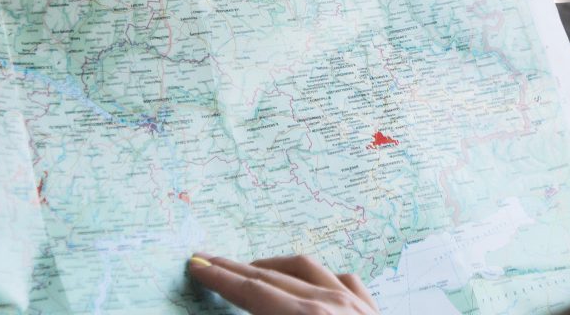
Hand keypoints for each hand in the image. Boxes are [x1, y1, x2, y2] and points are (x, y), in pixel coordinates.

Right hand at [187, 253, 377, 314]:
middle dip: (236, 267)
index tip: (196, 264)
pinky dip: (319, 278)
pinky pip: (343, 282)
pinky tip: (311, 284)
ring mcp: (356, 305)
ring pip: (307, 270)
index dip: (219, 278)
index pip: (252, 291)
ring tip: (251, 270)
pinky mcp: (374, 312)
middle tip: (208, 260)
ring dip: (273, 266)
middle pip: (272, 276)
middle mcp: (331, 305)